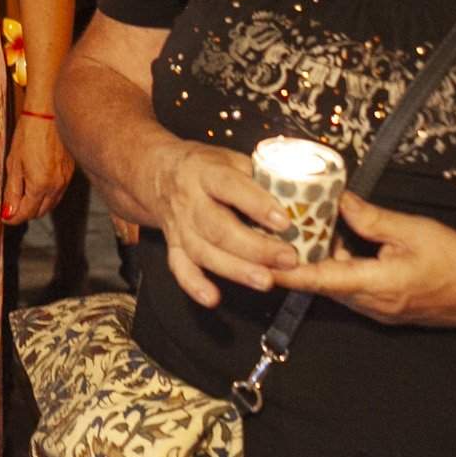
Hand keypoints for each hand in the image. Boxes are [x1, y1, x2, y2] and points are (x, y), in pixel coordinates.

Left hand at [3, 113, 73, 222]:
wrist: (48, 113)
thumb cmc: (28, 133)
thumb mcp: (14, 163)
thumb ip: (12, 190)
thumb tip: (9, 212)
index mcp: (40, 185)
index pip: (26, 213)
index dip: (13, 217)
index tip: (4, 216)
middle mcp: (56, 186)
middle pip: (40, 212)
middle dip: (25, 212)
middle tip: (11, 205)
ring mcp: (65, 179)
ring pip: (51, 204)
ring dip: (36, 204)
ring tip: (22, 195)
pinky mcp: (70, 172)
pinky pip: (58, 192)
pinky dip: (47, 194)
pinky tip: (37, 184)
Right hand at [140, 138, 298, 307]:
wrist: (159, 173)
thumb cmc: (205, 168)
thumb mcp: (230, 158)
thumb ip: (258, 176)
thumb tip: (297, 194)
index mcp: (206, 173)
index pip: (231, 187)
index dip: (257, 204)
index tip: (284, 221)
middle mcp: (190, 201)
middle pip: (219, 227)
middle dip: (255, 248)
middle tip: (287, 259)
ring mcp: (180, 226)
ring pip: (204, 251)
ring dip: (236, 270)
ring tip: (266, 281)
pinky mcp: (174, 245)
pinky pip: (181, 268)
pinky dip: (195, 285)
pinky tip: (213, 298)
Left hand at [276, 194, 455, 331]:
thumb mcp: (413, 230)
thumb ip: (371, 219)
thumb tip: (337, 201)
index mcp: (377, 285)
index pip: (321, 280)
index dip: (288, 272)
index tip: (260, 263)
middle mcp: (372, 305)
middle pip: (324, 283)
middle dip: (298, 262)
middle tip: (274, 235)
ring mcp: (379, 311)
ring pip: (337, 286)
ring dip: (320, 264)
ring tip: (299, 234)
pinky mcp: (387, 309)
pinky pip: (353, 289)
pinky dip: (340, 269)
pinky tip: (336, 244)